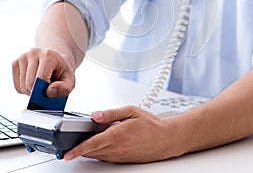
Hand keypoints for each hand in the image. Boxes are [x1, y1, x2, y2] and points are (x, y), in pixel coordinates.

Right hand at [12, 47, 75, 97]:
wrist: (56, 59)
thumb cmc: (63, 70)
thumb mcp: (70, 80)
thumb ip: (64, 89)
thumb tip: (49, 92)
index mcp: (48, 55)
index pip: (41, 78)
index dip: (45, 90)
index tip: (51, 90)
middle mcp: (34, 52)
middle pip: (30, 83)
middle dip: (38, 92)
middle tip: (47, 89)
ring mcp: (23, 56)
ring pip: (22, 86)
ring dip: (31, 91)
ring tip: (41, 85)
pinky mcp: (16, 62)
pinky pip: (17, 85)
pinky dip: (24, 89)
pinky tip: (34, 83)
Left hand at [64, 105, 180, 162]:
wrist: (166, 139)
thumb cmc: (150, 124)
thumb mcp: (131, 111)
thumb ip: (111, 113)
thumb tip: (95, 115)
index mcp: (117, 135)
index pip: (92, 144)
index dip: (77, 149)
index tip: (67, 153)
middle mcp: (117, 148)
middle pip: (91, 151)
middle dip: (79, 148)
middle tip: (68, 141)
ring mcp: (119, 156)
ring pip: (97, 156)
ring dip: (88, 150)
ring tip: (81, 140)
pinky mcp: (122, 160)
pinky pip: (105, 158)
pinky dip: (98, 152)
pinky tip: (98, 144)